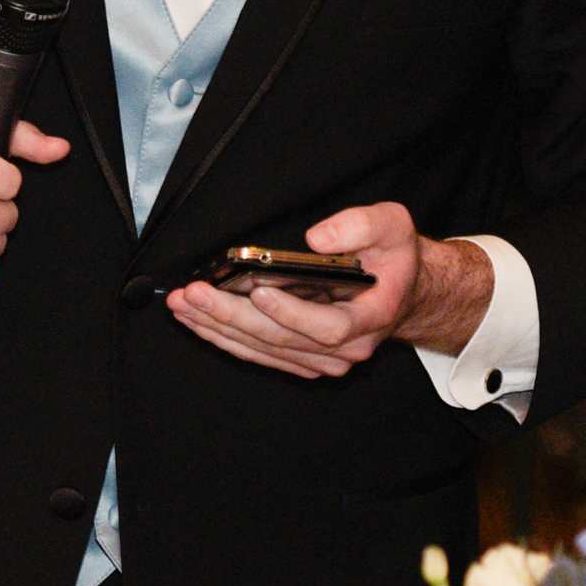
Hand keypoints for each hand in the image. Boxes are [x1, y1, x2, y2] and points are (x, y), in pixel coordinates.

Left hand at [163, 205, 490, 380]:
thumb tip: (317, 239)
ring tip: (183, 306)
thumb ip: (361, 226)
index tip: (257, 291)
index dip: (290, 313)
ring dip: (218, 329)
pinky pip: (259, 352)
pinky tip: (198, 321)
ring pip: (263, 349)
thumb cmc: (393, 258)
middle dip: (231, 317)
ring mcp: (321, 358)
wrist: (401, 289)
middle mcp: (344, 348)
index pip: (326, 327)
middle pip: (280, 340)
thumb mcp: (392, 227)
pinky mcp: (302, 358)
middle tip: (195, 295)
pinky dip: (225, 337)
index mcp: (368, 318)